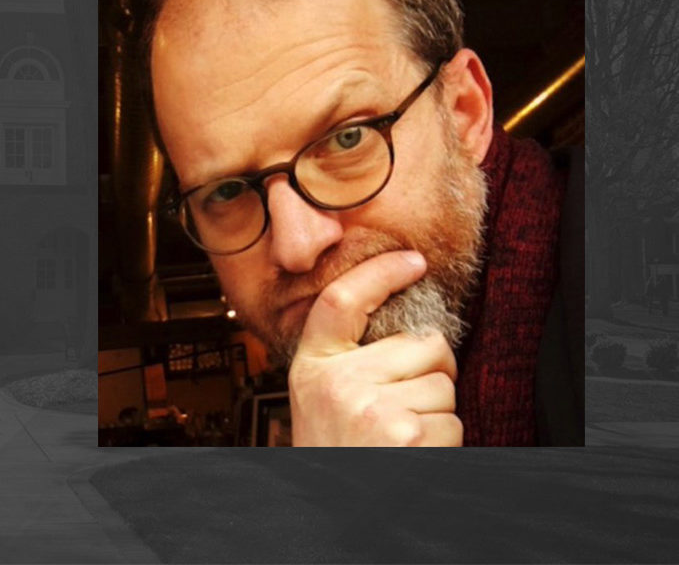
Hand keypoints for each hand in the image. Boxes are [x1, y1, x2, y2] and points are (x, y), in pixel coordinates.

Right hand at [288, 250, 462, 446]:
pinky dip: (445, 440)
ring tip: (403, 436)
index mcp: (314, 367)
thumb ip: (350, 360)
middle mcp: (338, 382)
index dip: (379, 272)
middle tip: (404, 406)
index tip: (412, 261)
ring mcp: (372, 408)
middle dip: (431, 372)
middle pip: (423, 344)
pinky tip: (414, 454)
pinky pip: (453, 420)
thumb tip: (411, 328)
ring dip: (437, 411)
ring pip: (444, 386)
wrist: (332, 521)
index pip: (341, 301)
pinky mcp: (405, 434)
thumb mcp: (323, 399)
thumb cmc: (334, 452)